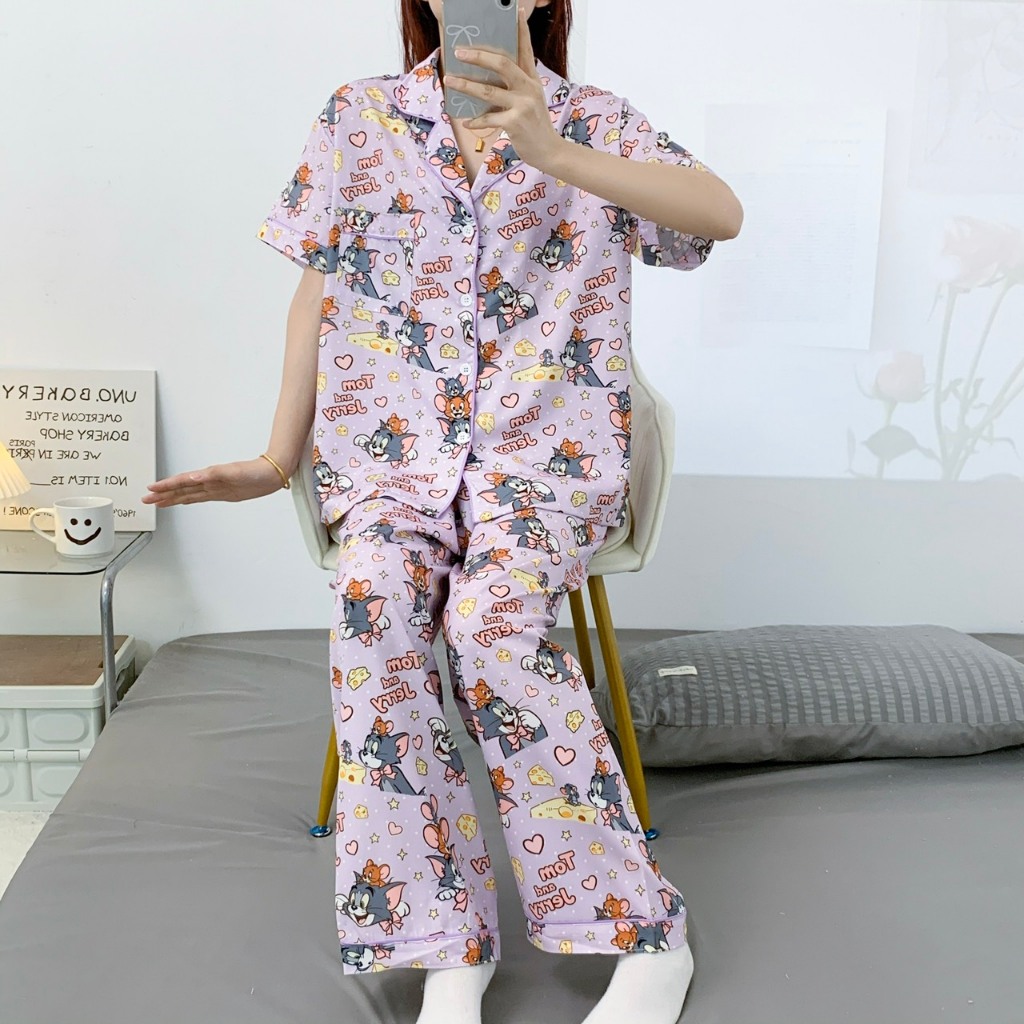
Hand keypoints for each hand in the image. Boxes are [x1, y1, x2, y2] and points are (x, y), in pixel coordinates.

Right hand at [141, 457, 285, 507]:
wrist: (271, 475)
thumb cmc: (255, 472)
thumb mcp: (234, 472)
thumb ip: (213, 474)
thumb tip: (194, 478)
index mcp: (208, 476)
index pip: (182, 482)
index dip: (166, 487)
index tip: (151, 491)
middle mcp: (209, 482)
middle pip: (180, 489)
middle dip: (162, 495)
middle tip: (146, 500)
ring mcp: (215, 488)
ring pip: (187, 494)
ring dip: (172, 498)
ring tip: (158, 502)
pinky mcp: (222, 494)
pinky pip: (199, 497)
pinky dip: (188, 499)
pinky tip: (182, 501)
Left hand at [443, 4, 561, 170]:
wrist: (550, 151)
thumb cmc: (536, 126)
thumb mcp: (531, 101)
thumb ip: (516, 87)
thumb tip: (486, 79)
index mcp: (532, 80)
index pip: (525, 49)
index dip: (521, 30)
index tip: (515, 10)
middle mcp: (528, 88)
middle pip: (501, 64)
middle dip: (478, 56)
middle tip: (459, 52)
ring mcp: (522, 106)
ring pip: (488, 91)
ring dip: (466, 85)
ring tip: (450, 81)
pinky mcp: (515, 123)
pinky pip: (489, 119)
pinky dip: (476, 121)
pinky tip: (467, 121)